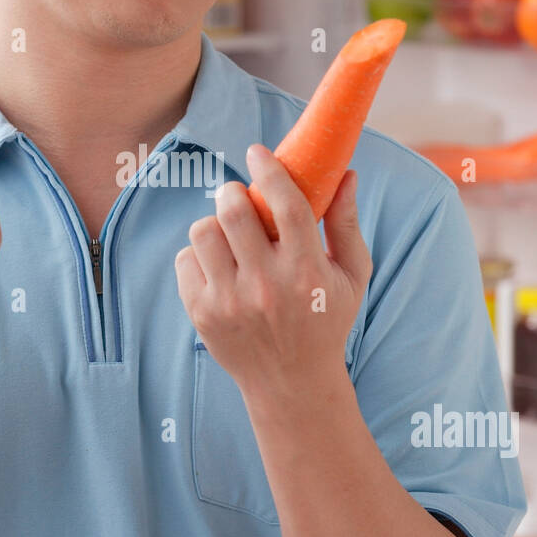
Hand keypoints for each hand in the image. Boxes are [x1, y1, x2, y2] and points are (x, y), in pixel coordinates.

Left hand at [174, 143, 371, 399]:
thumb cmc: (325, 321)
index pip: (284, 203)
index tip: (257, 152)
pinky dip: (199, 257)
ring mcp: (230, 302)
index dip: (268, 169)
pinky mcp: (202, 314)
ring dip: (215, 225)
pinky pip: (185, 260)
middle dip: (234, 193)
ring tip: (231, 239)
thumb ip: (346, 224)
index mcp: (306, 271)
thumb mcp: (351, 276)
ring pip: (203, 231)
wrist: (291, 384)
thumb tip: (346, 174)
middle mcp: (266, 286)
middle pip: (232, 209)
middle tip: (240, 198)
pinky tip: (220, 269)